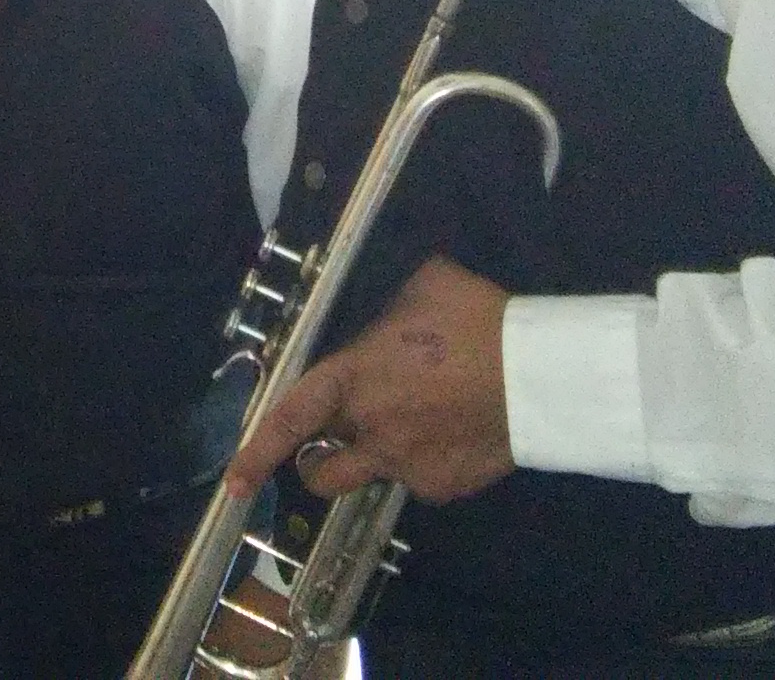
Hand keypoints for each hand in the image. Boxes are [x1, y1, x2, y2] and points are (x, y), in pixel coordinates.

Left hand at [225, 256, 515, 505]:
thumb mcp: (423, 287)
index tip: (232, 483)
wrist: (542, 374)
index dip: (256, 453)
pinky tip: (455, 433)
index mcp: (354, 377)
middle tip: (336, 442)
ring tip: (413, 426)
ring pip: (369, 477)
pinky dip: (427, 461)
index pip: (289, 420)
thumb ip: (388, 306)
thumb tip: (391, 309)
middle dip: (317, 461)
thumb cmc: (477, 320)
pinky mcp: (443, 487)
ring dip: (373, 459)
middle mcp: (370, 429)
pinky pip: (419, 480)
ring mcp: (406, 465)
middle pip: (320, 470)